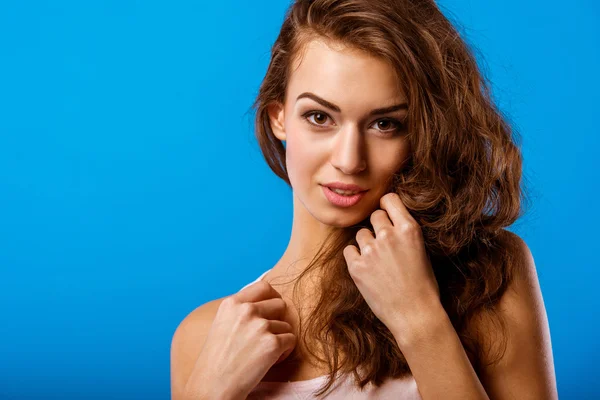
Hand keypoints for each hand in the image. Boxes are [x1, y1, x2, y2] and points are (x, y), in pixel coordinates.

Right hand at [187, 281, 295, 398]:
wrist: (212, 387)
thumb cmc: (215, 361)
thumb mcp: (221, 324)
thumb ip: (240, 311)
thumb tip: (266, 302)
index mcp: (232, 303)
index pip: (264, 286)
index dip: (272, 297)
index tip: (272, 310)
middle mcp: (246, 310)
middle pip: (280, 304)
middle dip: (278, 319)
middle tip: (268, 336)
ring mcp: (260, 326)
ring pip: (286, 325)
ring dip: (280, 339)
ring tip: (262, 353)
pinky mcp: (272, 343)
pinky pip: (291, 341)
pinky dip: (284, 352)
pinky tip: (268, 361)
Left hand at [343, 192, 441, 344]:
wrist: (414, 314)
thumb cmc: (423, 285)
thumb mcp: (421, 251)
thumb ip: (404, 233)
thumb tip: (389, 220)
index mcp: (408, 229)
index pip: (389, 199)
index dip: (387, 206)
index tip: (387, 214)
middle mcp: (388, 235)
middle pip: (374, 216)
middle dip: (377, 227)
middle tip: (384, 245)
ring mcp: (370, 250)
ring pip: (361, 234)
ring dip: (366, 244)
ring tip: (378, 262)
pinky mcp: (356, 266)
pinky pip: (349, 250)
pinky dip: (355, 257)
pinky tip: (366, 269)